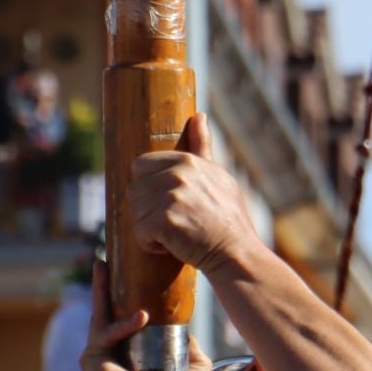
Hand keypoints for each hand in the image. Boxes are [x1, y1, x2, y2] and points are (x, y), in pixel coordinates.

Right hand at [81, 260, 211, 370]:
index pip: (139, 324)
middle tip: (113, 261)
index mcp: (137, 357)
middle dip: (113, 285)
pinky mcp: (91, 352)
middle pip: (115, 310)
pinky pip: (108, 329)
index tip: (154, 282)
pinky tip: (140, 317)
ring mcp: (102, 351)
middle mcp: (117, 351)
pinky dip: (124, 324)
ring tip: (101, 263)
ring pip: (101, 310)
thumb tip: (193, 337)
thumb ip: (199, 360)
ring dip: (101, 287)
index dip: (145, 304)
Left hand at [124, 113, 258, 274]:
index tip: (168, 204)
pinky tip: (171, 247)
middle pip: (134, 190)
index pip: (140, 166)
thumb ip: (202, 148)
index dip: (148, 188)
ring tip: (176, 234)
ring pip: (135, 212)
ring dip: (149, 229)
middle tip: (175, 223)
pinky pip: (139, 232)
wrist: (237, 253)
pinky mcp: (164, 221)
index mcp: (186, 160)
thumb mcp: (219, 177)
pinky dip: (151, 245)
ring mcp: (170, 197)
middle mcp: (177, 174)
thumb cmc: (229, 219)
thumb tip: (198, 116)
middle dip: (148, 210)